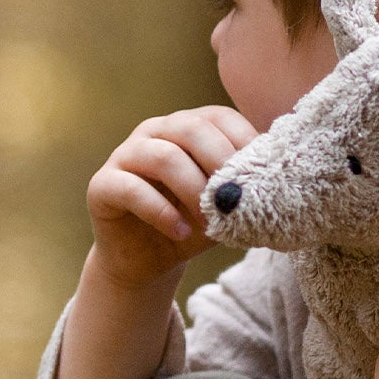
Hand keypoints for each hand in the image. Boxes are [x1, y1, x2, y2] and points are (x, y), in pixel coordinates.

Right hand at [86, 106, 255, 289]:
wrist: (147, 261)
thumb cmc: (190, 226)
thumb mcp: (222, 207)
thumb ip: (242, 189)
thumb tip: (276, 181)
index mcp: (186, 127)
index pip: (218, 117)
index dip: (243, 141)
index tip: (262, 175)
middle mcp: (155, 132)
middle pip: (190, 129)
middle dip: (220, 162)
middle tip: (236, 196)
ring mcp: (125, 155)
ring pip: (163, 157)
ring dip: (193, 190)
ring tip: (210, 221)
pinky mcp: (102, 185)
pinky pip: (132, 190)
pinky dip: (162, 213)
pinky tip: (180, 232)